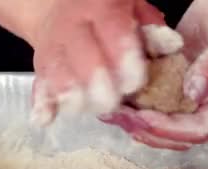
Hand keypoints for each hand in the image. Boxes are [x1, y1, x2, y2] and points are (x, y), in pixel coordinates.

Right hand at [29, 0, 167, 124]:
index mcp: (100, 7)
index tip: (134, 83)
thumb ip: (149, 29)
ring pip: (57, 73)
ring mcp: (52, 46)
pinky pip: (38, 85)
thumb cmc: (103, 14)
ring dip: (72, 97)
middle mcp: (73, 25)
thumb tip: (169, 48)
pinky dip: (42, 104)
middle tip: (111, 102)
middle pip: (83, 58)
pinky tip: (45, 118)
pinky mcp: (39, 66)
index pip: (113, 32)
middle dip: (98, 86)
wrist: (57, 9)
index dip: (124, 59)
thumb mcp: (131, 7)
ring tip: (84, 107)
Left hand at [103, 0, 207, 149]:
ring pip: (161, 114)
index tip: (145, 120)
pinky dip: (135, 95)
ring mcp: (191, 86)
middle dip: (145, 129)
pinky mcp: (176, 71)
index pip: (201, 128)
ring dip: (136, 117)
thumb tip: (194, 95)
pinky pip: (153, 91)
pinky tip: (118, 90)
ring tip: (112, 111)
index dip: (171, 130)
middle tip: (119, 117)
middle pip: (176, 131)